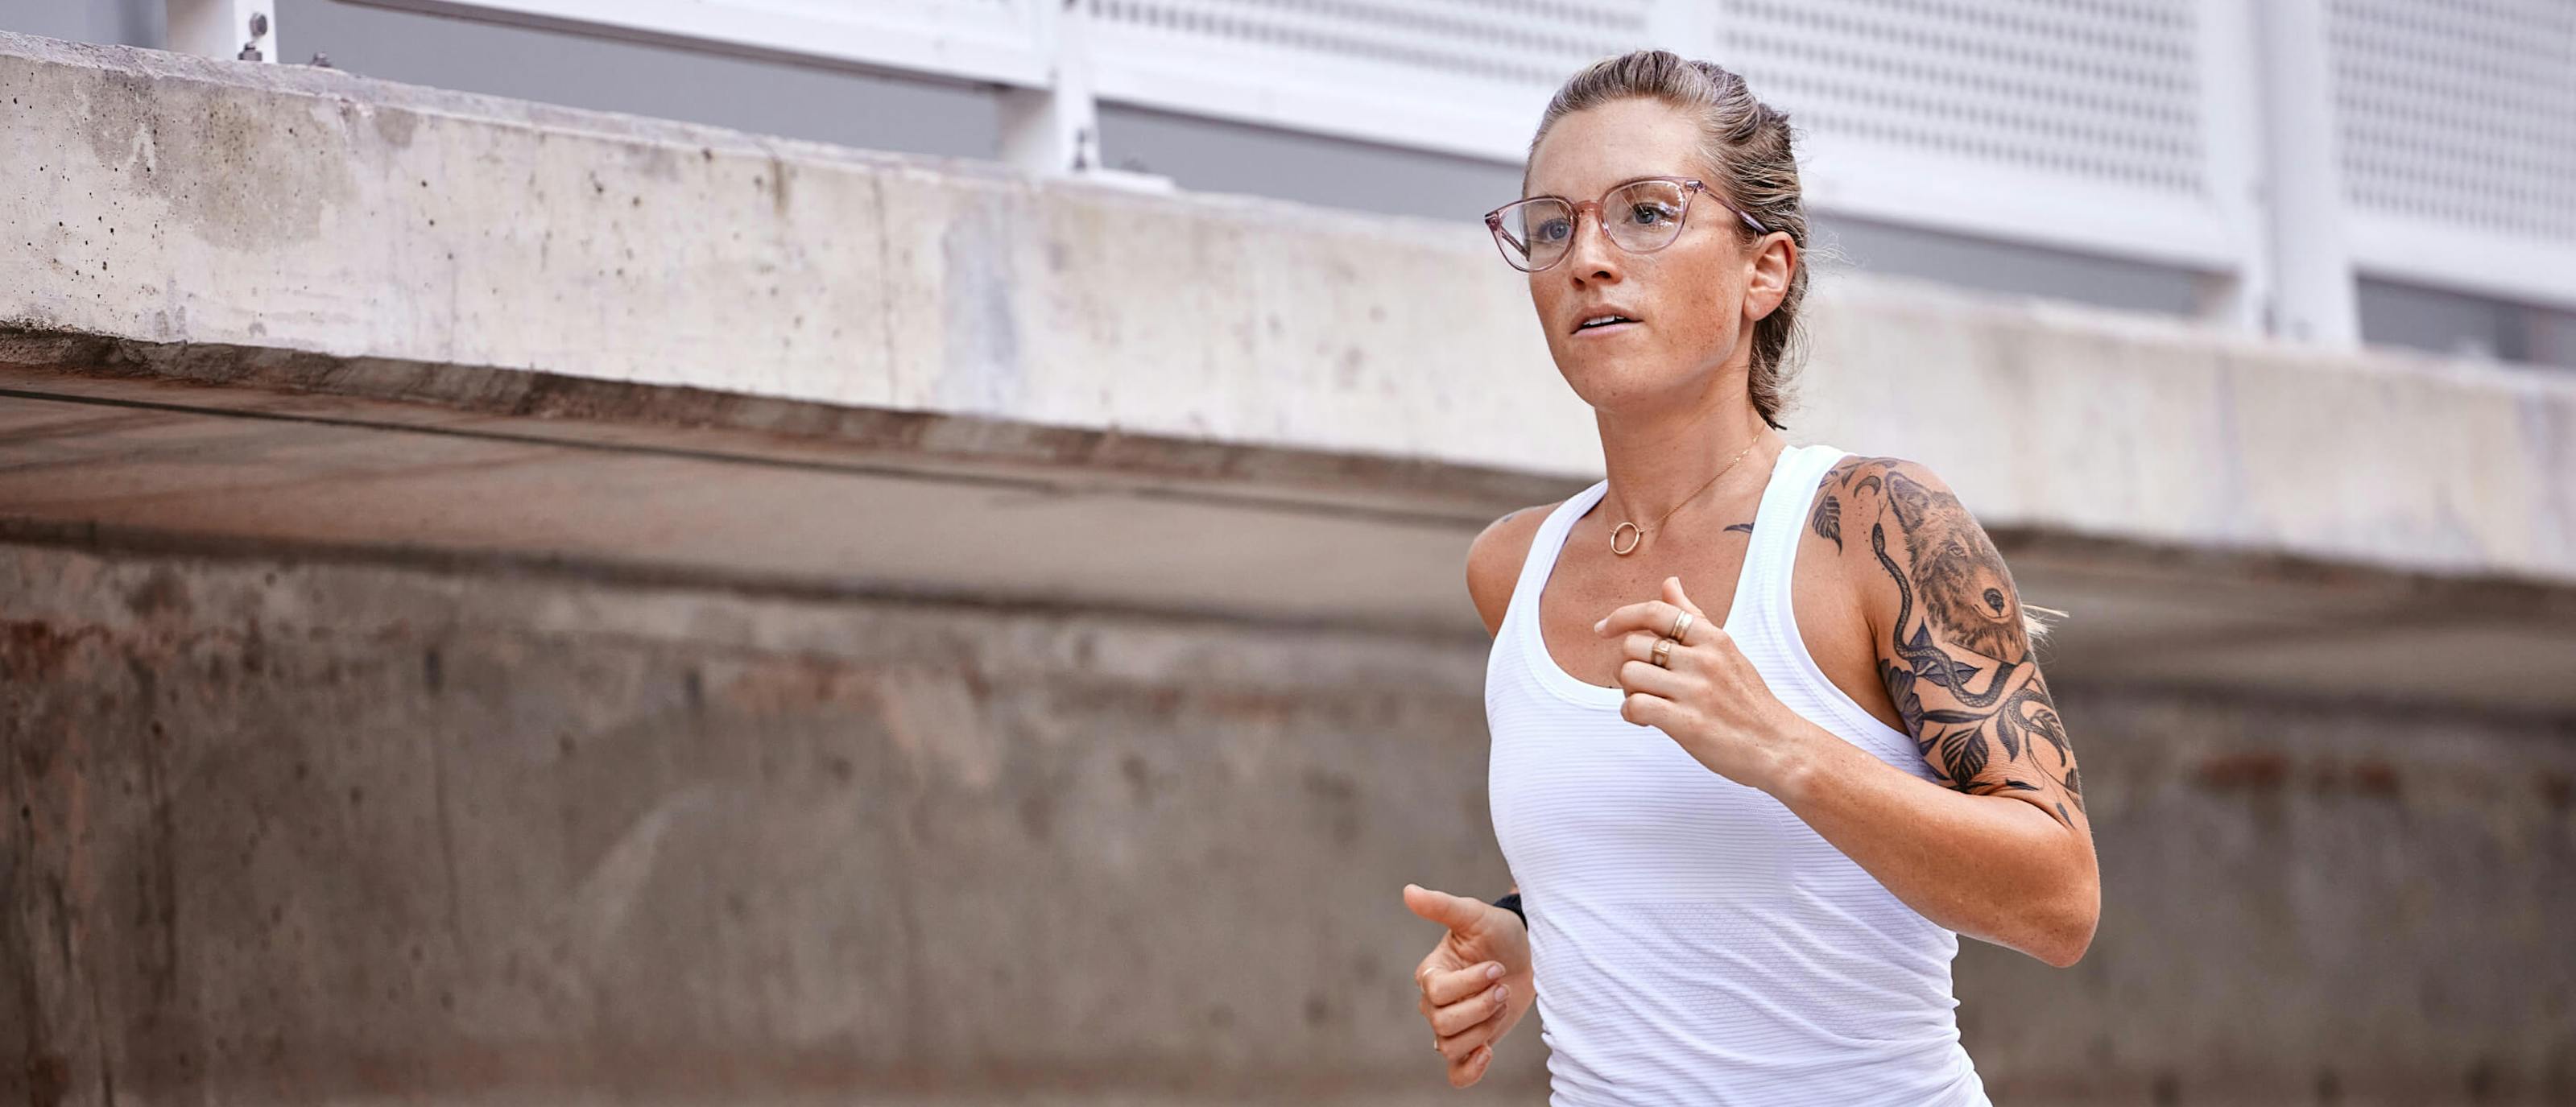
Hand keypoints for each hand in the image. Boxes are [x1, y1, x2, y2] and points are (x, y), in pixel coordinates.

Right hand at [1401, 883, 1533, 1086]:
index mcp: (1430, 974)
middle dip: (1481, 1007)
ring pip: (1450, 1047)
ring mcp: (1453, 1026)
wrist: (1528, 954)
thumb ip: (1441, 906)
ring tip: (1501, 1004)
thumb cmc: (1498, 933)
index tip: (1496, 967)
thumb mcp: (1473, 915)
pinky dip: (1470, 1070)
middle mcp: (1435, 1003)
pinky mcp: (1472, 1044)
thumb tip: (1409, 892)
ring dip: (1483, 1029)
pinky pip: (1458, 1073)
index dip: (1469, 984)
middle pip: (1443, 1023)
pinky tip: (1488, 1051)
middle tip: (1503, 986)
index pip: (1438, 993)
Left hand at [1593, 575, 1808, 792]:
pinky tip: (1647, 721)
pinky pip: (1635, 706)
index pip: (1655, 611)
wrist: (1778, 746)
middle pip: (1632, 646)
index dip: (1621, 617)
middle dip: (1628, 665)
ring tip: (1649, 702)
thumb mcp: (1727, 650)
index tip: (1603, 629)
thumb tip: (1669, 582)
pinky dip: (1631, 715)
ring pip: (1628, 675)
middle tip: (1645, 684)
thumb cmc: (1749, 700)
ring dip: (1628, 691)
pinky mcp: (1688, 723)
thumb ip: (1693, 617)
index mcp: (1713, 638)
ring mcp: (1696, 691)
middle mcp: (1704, 659)